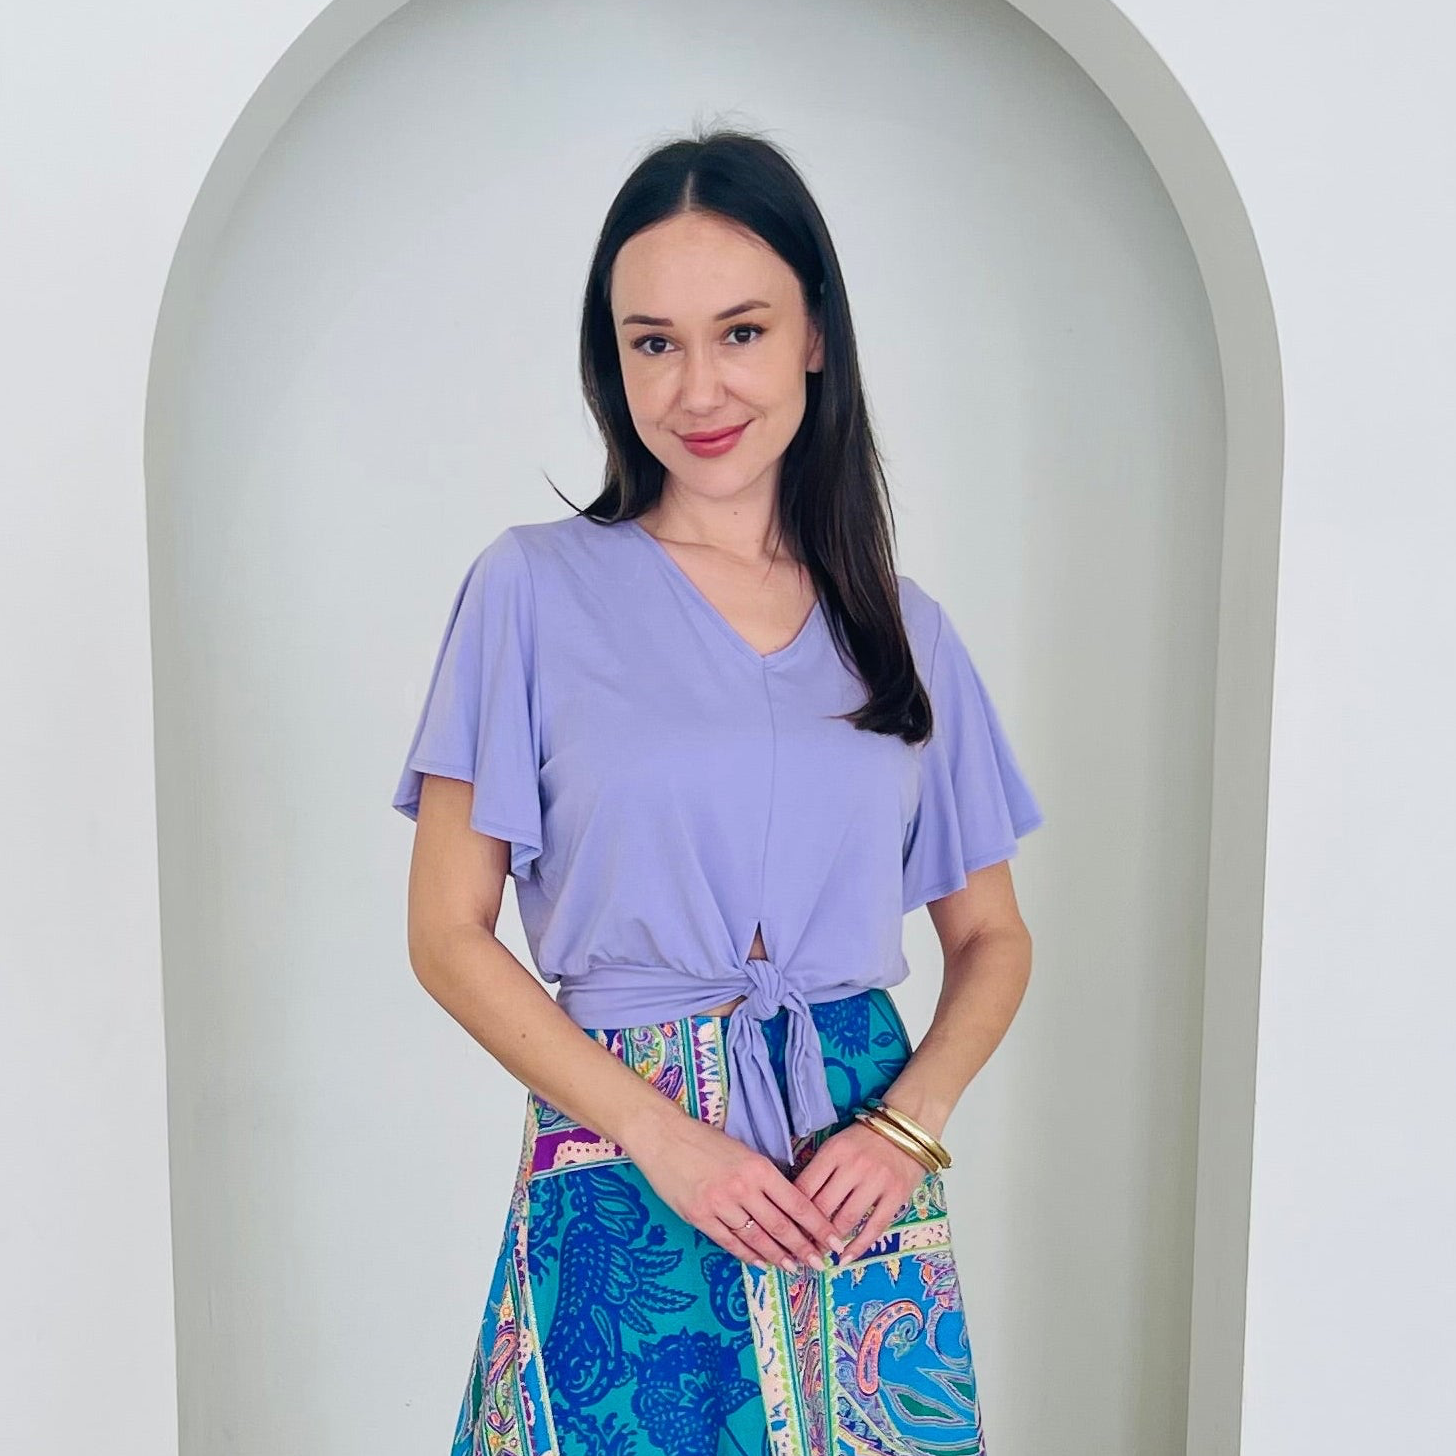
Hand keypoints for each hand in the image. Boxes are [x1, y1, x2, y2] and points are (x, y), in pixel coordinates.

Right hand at [629, 1112, 844, 1272]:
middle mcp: (743, 1188)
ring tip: (794, 1268)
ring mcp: (720, 1204)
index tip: (834, 1241)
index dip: (818, 1226)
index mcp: (758, 1167)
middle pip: (781, 1226)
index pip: (797, 1203)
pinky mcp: (700, 1216)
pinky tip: (761, 1263)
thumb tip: (789, 1203)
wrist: (663, 1137)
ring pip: (758, 1239)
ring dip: (778, 1256)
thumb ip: (764, 1176)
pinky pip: (730, 1242)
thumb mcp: (742, 1151)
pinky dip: (747, 1255)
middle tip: (820, 1264)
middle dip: (804, 1248)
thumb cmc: (704, 1140)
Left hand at [792, 1119, 931, 1264]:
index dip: (792, 1212)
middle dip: (808, 1232)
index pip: (805, 1187)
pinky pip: (874, 1227)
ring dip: (830, 1242)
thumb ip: (819, 1170)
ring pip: (846, 1220)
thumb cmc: (865, 1139)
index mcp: (834, 1151)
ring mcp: (877, 1181)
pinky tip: (845, 1259)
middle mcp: (854, 1166)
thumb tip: (796, 1203)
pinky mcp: (896, 1195)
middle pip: (823, 1207)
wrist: (907, 1128)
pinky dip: (858, 1247)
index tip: (786, 1228)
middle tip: (800, 1248)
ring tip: (820, 1254)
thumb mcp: (837, 1145)